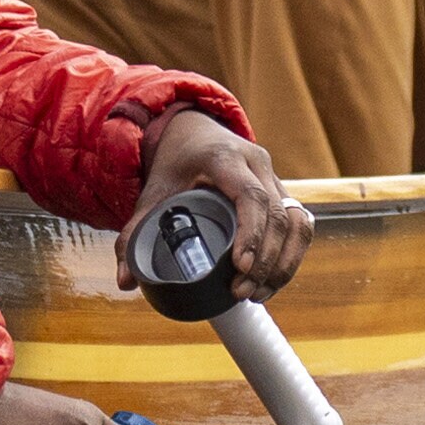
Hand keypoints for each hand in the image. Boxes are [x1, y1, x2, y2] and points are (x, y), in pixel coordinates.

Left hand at [134, 105, 310, 298]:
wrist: (193, 131)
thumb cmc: (174, 163)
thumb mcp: (152, 193)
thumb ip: (134, 234)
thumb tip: (125, 282)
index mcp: (225, 158)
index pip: (251, 196)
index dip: (252, 234)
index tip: (241, 267)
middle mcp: (257, 163)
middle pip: (278, 215)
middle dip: (266, 260)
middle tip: (242, 293)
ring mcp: (274, 176)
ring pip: (297, 221)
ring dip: (283, 262)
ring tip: (259, 294)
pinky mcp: (282, 191)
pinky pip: (300, 223)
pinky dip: (292, 254)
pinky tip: (274, 280)